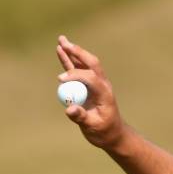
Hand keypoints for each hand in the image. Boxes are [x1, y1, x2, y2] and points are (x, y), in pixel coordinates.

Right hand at [56, 35, 125, 149]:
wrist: (112, 133)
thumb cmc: (104, 131)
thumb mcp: (93, 127)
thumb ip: (81, 117)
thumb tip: (69, 109)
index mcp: (105, 94)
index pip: (91, 78)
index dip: (76, 76)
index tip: (60, 79)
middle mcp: (102, 85)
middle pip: (91, 63)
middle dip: (77, 52)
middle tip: (64, 43)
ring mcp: (96, 84)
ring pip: (84, 64)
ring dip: (73, 52)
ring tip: (61, 39)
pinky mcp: (89, 86)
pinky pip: (78, 70)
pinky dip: (70, 61)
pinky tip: (61, 51)